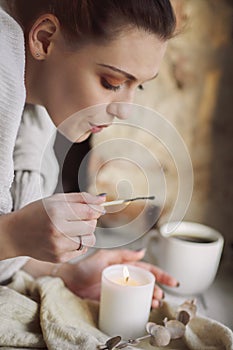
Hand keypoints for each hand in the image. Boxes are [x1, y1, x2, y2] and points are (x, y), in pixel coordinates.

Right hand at [4, 192, 105, 262]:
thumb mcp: (57, 199)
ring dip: (86, 234)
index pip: (90, 212)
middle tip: (78, 218)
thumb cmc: (37, 213)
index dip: (96, 210)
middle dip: (90, 221)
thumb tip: (104, 199)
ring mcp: (58, 246)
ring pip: (90, 240)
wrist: (15, 234)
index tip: (95, 209)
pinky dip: (78, 244)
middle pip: (92, 226)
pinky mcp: (59, 258)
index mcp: (57, 211)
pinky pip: (81, 251)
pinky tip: (66, 239)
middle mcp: (58, 230)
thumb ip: (82, 198)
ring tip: (73, 229)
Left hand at [58, 249, 178, 307]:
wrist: (69, 281)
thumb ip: (123, 254)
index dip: (161, 275)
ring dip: (150, 299)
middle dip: (157, 289)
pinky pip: (130, 304)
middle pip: (147, 284)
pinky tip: (143, 310)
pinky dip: (139, 307)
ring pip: (140, 294)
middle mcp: (125, 278)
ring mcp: (120, 290)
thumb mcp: (105, 257)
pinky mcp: (114, 300)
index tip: (173, 281)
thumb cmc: (85, 267)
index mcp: (125, 265)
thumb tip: (142, 252)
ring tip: (154, 303)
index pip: (147, 269)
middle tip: (160, 296)